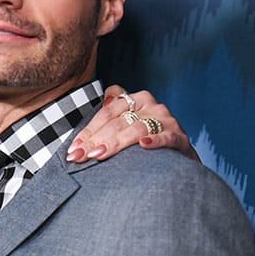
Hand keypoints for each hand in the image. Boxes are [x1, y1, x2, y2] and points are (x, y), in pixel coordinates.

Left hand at [66, 85, 200, 162]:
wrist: (180, 155)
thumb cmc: (148, 138)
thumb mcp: (128, 122)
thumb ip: (111, 115)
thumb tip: (92, 115)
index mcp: (136, 99)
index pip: (106, 113)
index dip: (88, 131)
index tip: (74, 149)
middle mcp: (151, 105)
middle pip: (117, 122)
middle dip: (95, 141)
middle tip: (80, 156)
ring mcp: (166, 120)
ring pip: (136, 129)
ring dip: (116, 143)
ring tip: (98, 155)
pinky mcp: (179, 137)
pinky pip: (166, 137)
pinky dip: (155, 141)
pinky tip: (143, 146)